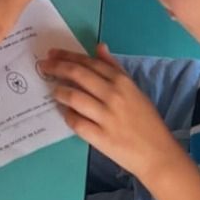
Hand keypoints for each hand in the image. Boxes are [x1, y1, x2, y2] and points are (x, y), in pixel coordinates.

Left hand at [42, 44, 183, 181]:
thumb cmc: (145, 119)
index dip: (68, 56)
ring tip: (54, 91)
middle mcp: (113, 95)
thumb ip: (115, 68)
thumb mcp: (134, 88)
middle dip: (57, 68)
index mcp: (122, 81)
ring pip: (74, 97)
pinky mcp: (100, 137)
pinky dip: (67, 115)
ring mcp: (106, 116)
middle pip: (78, 75)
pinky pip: (76, 122)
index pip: (89, 63)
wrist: (156, 152)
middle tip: (43, 66)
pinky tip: (65, 112)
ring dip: (59, 91)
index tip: (52, 54)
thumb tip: (99, 47)